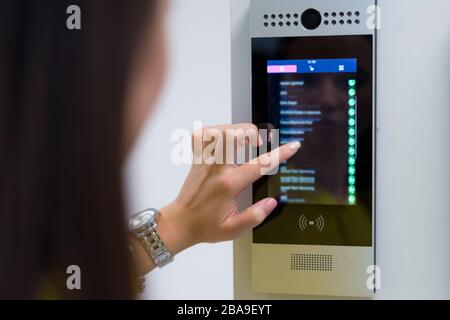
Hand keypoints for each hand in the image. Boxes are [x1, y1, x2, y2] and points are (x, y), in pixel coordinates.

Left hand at [158, 124, 300, 253]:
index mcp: (229, 184)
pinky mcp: (197, 159)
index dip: (280, 154)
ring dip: (234, 129)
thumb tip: (272, 202)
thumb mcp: (234, 229)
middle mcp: (216, 168)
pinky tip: (223, 139)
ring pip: (218, 130)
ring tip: (243, 138)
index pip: (259, 164)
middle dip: (251, 132)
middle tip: (259, 142)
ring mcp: (205, 161)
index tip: (292, 146)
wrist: (181, 222)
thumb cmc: (205, 226)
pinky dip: (214, 131)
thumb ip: (256, 216)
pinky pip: (201, 136)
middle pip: (233, 135)